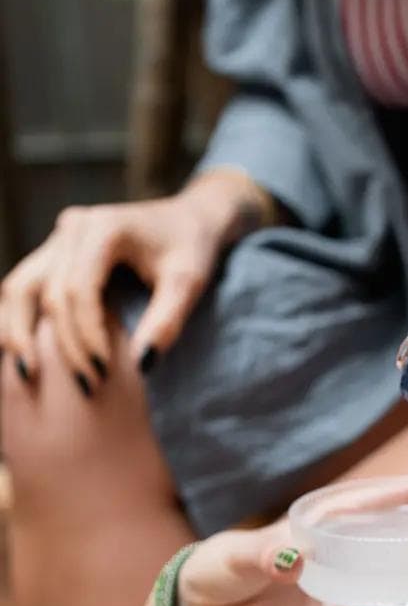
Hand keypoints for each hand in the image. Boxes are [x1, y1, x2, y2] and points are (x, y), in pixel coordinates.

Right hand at [0, 169, 269, 388]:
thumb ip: (168, 321)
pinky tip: (19, 353)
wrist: (189, 219)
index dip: (86, 334)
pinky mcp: (55, 251)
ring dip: (20, 331)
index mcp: (104, 227)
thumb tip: (142, 366)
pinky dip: (17, 318)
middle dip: (65, 344)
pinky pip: (25, 285)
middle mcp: (73, 228)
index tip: (104, 372)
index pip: (79, 289)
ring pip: (22, 286)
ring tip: (29, 374)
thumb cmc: (191, 248)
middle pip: (50, 292)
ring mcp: (59, 238)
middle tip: (87, 385)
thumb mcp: (190, 283)